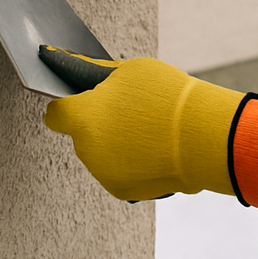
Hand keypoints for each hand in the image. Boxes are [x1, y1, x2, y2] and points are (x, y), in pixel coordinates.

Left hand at [42, 50, 246, 201]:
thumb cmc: (166, 97)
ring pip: (100, 154)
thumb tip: (73, 67)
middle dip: (98, 124)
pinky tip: (153, 151)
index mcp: (84, 117)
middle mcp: (86, 149)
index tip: (78, 102)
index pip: (55, 114)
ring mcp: (103, 173)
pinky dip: (130, 164)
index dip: (66, 105)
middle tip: (129, 112)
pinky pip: (118, 172)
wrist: (202, 138)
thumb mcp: (130, 70)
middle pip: (82, 134)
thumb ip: (96, 74)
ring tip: (147, 132)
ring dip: (114, 144)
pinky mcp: (122, 191)